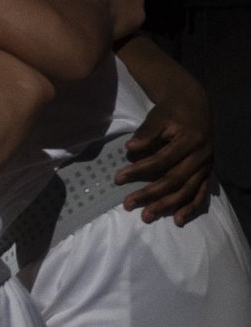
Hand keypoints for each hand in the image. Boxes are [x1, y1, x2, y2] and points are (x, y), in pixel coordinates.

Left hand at [121, 102, 214, 224]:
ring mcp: (207, 167)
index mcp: (190, 140)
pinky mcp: (207, 173)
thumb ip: (146, 132)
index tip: (118, 178)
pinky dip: (190, 208)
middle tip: (128, 204)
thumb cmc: (172, 112)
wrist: (195, 107)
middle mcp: (202, 156)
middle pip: (174, 180)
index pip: (162, 160)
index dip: (140, 170)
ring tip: (146, 216)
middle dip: (151, 194)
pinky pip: (200, 194)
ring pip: (187, 191)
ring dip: (167, 205)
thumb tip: (130, 149)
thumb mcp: (158, 115)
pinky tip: (177, 220)